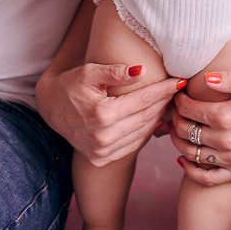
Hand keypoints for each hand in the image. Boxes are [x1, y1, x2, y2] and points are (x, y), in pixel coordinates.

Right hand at [36, 61, 184, 164]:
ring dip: (158, 118)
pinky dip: (145, 133)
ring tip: (170, 103)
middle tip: (178, 90)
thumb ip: (115, 72)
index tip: (180, 81)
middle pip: (146, 117)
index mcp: (103, 115)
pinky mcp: (100, 159)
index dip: (164, 90)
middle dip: (164, 102)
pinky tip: (154, 120)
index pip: (143, 100)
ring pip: (142, 133)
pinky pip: (132, 145)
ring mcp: (102, 151)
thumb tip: (142, 70)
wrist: (50, 108)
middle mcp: (104, 137)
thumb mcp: (89, 72)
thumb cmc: (71, 84)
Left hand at [168, 70, 230, 184]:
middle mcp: (227, 140)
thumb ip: (228, 78)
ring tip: (177, 130)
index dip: (178, 101)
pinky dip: (191, 171)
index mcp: (227, 115)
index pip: (189, 110)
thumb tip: (204, 79)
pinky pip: (208, 177)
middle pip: (185, 132)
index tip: (178, 95)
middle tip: (175, 111)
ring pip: (191, 154)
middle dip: (175, 119)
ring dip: (177, 142)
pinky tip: (184, 160)